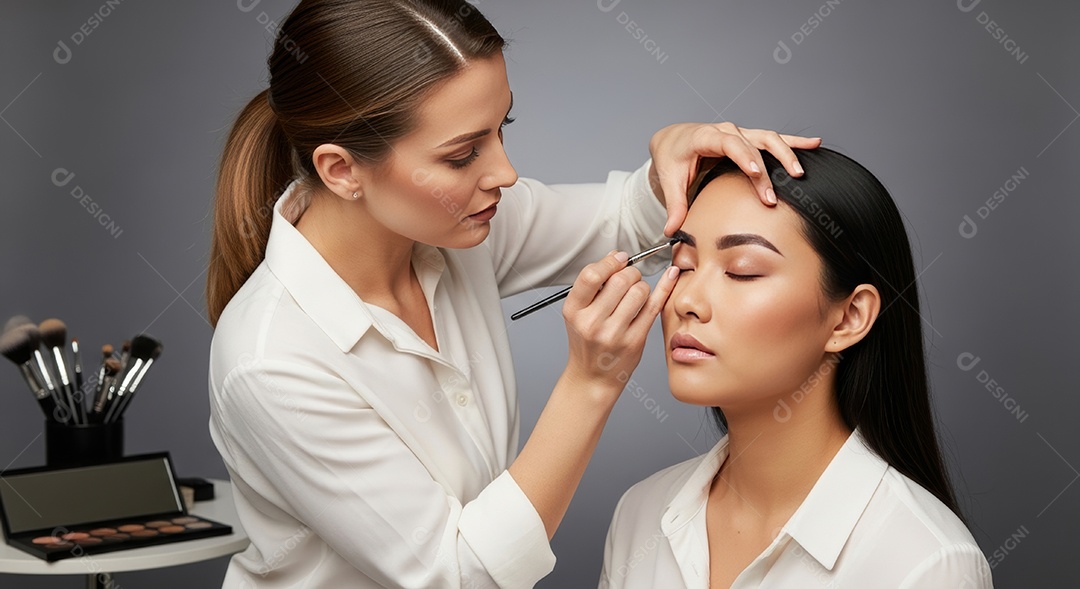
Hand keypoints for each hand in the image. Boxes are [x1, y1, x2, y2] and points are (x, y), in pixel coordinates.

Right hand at [561, 251, 679, 398]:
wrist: (592, 378)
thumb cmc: (587, 342)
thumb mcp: (579, 313)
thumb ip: (594, 285)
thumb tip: (615, 256)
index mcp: (574, 311)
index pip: (591, 275)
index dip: (610, 262)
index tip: (620, 259)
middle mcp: (592, 323)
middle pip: (620, 280)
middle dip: (630, 273)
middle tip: (630, 278)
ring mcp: (614, 334)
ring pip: (639, 291)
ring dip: (642, 286)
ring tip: (636, 295)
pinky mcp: (635, 341)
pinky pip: (654, 306)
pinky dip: (665, 288)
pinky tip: (671, 276)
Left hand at [648, 122, 821, 235]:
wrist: (674, 139)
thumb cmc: (672, 157)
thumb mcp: (669, 179)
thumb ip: (674, 205)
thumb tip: (671, 231)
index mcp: (704, 137)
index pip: (728, 143)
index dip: (743, 157)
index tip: (756, 172)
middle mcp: (725, 131)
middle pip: (751, 146)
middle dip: (764, 172)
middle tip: (771, 198)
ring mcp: (740, 133)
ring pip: (767, 139)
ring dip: (786, 154)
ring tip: (799, 172)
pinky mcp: (749, 139)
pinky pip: (773, 139)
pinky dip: (794, 141)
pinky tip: (814, 144)